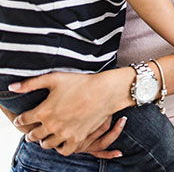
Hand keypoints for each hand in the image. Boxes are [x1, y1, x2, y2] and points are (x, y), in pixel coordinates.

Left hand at [9, 70, 124, 155]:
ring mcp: (64, 134)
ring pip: (46, 144)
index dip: (20, 119)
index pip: (22, 120)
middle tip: (33, 128)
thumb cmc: (81, 82)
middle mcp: (51, 125)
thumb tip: (12, 87)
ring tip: (47, 134)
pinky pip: (63, 151)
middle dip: (30, 131)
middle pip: (32, 135)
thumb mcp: (55, 78)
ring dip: (44, 140)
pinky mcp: (77, 138)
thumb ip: (31, 83)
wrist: (105, 91)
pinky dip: (60, 147)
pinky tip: (61, 140)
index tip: (23, 118)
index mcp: (43, 111)